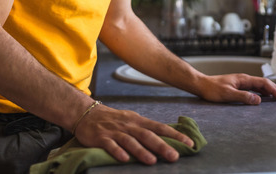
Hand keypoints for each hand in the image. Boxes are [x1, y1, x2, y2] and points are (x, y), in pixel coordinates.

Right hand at [72, 104, 193, 164]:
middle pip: (147, 135)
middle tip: (175, 156)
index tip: (189, 143)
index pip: (160, 127)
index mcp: (138, 121)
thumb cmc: (113, 119)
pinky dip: (117, 151)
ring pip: (130, 141)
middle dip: (162, 146)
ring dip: (141, 151)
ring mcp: (115, 131)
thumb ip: (147, 129)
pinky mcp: (101, 138)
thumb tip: (168, 138)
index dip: (175, 135)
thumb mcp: (132, 120)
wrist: (86, 113)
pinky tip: (125, 159)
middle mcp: (129, 125)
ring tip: (152, 161)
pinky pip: (110, 145)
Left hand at [198, 74, 275, 104]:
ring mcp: (241, 82)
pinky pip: (254, 88)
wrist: (201, 84)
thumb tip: (259, 100)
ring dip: (271, 90)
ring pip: (260, 85)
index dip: (274, 91)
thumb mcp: (228, 94)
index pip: (264, 84)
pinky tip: (264, 97)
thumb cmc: (212, 89)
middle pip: (264, 83)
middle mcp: (244, 79)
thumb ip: (244, 97)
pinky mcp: (238, 86)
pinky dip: (263, 92)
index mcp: (244, 79)